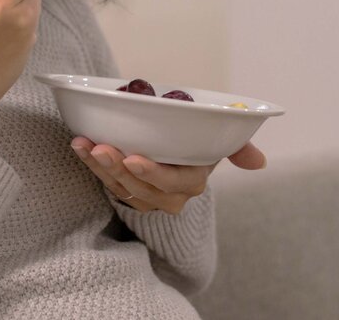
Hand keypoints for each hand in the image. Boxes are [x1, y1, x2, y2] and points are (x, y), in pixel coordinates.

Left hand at [69, 137, 265, 213]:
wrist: (175, 148)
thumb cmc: (197, 142)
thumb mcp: (218, 142)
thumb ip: (237, 148)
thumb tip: (259, 163)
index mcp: (192, 182)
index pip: (173, 182)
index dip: (153, 173)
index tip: (132, 157)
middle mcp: (169, 196)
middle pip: (141, 186)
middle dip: (118, 169)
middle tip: (101, 148)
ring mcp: (144, 197)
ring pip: (120, 186)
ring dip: (99, 167)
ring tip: (85, 145)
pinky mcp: (124, 191)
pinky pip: (105, 181)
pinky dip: (89, 164)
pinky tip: (78, 145)